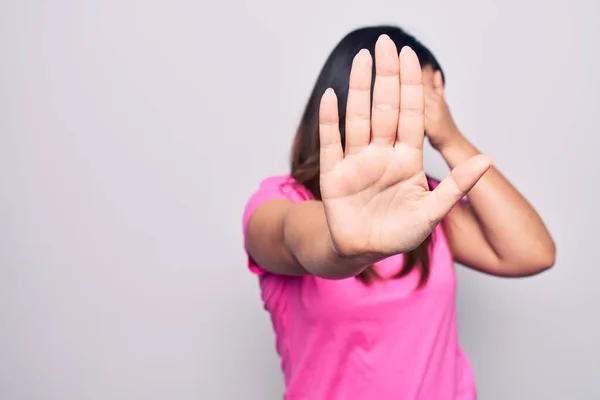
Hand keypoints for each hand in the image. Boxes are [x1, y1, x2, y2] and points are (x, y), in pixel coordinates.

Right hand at [318, 35, 491, 258]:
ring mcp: (357, 161)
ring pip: (359, 117)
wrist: (363, 251)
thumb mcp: (432, 213)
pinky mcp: (333, 173)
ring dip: (361, 88)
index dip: (413, 87)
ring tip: (363, 58)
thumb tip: (488, 159)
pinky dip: (330, 120)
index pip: (412, 115)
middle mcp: (382, 153)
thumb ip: (456, 185)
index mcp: (407, 159)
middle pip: (386, 108)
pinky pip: (331, 142)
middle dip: (388, 76)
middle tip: (387, 43)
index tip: (414, 58)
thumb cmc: (398, 233)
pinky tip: (332, 96)